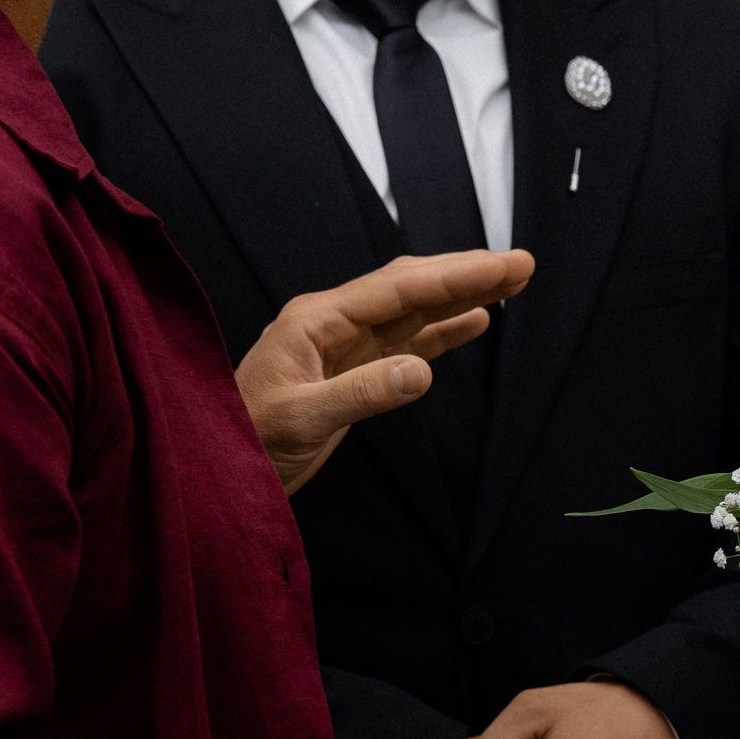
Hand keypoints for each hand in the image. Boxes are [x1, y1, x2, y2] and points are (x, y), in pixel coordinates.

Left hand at [236, 250, 533, 492]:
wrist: (218, 473)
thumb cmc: (244, 442)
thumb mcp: (300, 421)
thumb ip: (361, 393)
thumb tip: (422, 370)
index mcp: (316, 321)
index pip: (397, 289)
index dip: (454, 276)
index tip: (501, 265)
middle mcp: (332, 324)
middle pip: (410, 289)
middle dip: (466, 274)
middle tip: (521, 265)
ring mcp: (344, 347)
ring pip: (414, 312)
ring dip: (460, 297)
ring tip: (511, 283)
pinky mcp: (352, 374)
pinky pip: (406, 343)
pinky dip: (442, 332)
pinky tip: (474, 321)